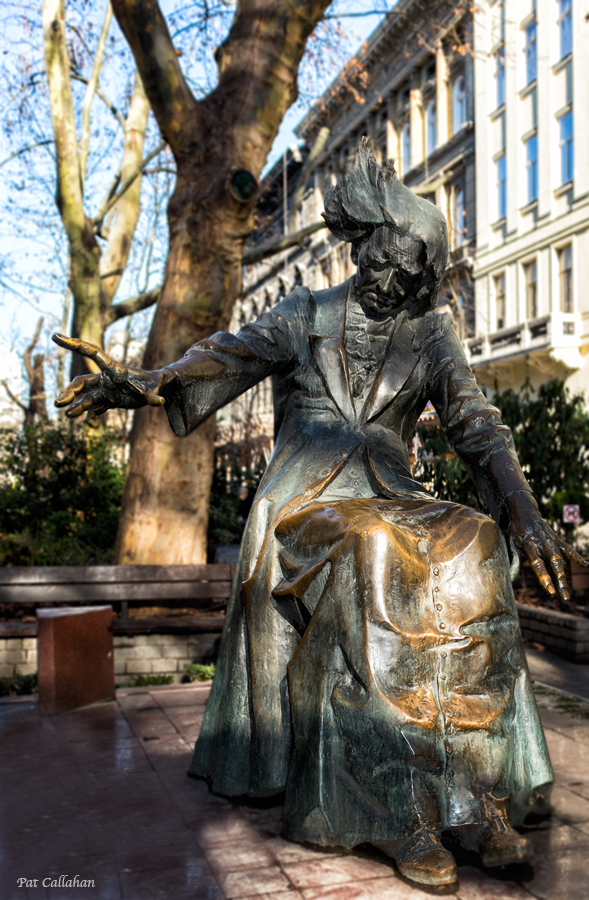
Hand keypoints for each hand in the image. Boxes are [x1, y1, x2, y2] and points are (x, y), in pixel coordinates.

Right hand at [53, 334, 175, 423]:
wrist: (155, 390)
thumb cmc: (154, 385)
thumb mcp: (153, 391)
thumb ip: (153, 396)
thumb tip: (160, 402)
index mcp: (113, 369)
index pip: (91, 353)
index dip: (74, 344)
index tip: (56, 337)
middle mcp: (106, 378)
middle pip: (82, 382)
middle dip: (69, 391)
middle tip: (58, 403)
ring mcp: (106, 389)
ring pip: (85, 396)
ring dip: (76, 405)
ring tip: (67, 415)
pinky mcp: (108, 399)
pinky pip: (95, 407)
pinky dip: (91, 415)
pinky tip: (91, 425)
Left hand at [505, 491, 586, 603]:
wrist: (524, 511)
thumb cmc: (515, 530)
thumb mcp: (510, 543)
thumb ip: (513, 559)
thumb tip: (509, 576)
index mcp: (529, 545)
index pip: (538, 564)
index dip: (544, 577)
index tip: (550, 590)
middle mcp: (542, 544)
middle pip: (553, 565)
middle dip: (559, 581)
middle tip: (564, 597)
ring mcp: (551, 542)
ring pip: (561, 561)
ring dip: (564, 578)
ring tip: (566, 594)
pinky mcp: (556, 539)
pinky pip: (567, 549)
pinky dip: (576, 556)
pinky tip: (586, 564)